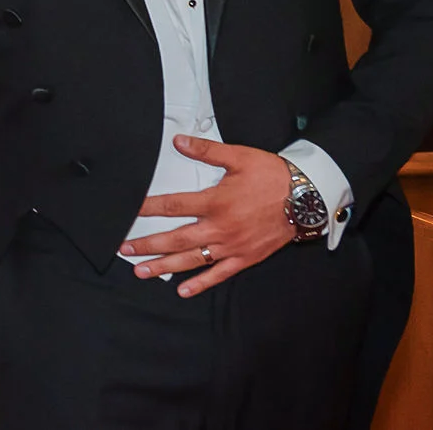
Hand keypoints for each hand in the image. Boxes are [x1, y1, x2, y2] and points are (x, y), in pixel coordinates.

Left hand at [116, 136, 295, 295]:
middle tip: (125, 249)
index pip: (172, 206)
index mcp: (215, 202)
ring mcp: (232, 246)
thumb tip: (179, 142)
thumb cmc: (273, 177)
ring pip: (192, 259)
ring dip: (165, 266)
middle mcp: (220, 227)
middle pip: (175, 238)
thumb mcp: (238, 157)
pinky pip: (219, 274)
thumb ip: (206, 151)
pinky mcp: (245, 257)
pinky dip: (200, 283)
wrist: (306, 198)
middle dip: (148, 245)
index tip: (129, 211)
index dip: (147, 208)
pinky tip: (183, 290)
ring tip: (142, 271)